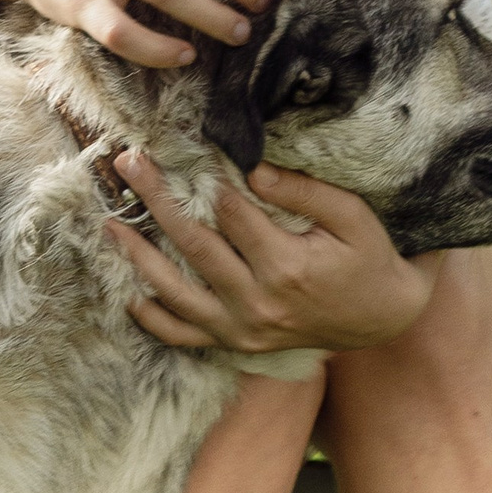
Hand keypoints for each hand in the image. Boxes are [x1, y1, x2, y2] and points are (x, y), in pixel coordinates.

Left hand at [106, 155, 438, 355]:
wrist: (381, 318)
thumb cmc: (368, 258)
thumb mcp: (352, 218)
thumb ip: (305, 193)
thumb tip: (253, 171)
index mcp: (286, 267)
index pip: (231, 215)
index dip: (206, 179)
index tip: (180, 149)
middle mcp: (257, 303)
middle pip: (193, 245)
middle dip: (157, 200)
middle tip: (128, 164)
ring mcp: (241, 329)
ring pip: (175, 293)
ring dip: (138, 257)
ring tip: (110, 224)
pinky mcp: (235, 343)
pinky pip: (182, 336)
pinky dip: (152, 317)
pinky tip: (129, 291)